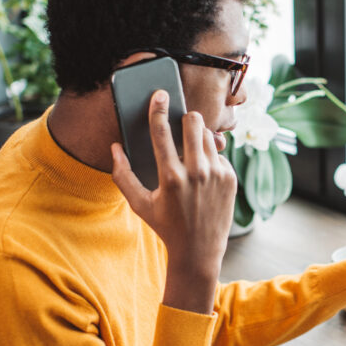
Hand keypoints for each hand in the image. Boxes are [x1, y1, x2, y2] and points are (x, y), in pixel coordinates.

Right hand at [111, 90, 237, 313]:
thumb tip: (114, 148)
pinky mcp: (231, 179)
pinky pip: (219, 154)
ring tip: (190, 149)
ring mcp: (217, 175)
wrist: (199, 251)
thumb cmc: (165, 226)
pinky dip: (210, 157)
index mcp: (171, 177)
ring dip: (198, 136)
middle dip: (185, 118)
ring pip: (208, 135)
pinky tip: (203, 172)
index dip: (158, 109)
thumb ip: (123, 175)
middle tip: (180, 123)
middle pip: (193, 123)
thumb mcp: (139, 204)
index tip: (159, 94)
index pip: (162, 132)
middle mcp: (196, 173)